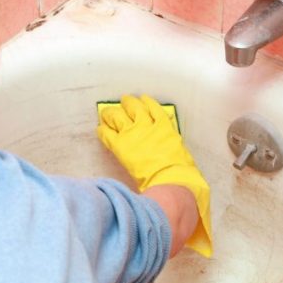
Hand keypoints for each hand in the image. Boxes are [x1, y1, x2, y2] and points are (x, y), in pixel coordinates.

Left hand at [97, 94, 211, 256]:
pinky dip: (103, 130)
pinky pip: (108, 134)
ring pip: (117, 115)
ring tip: (107, 113)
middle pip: (133, 106)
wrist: (172, 182)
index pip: (153, 107)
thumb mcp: (180, 152)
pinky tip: (101, 128)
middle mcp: (148, 126)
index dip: (145, 102)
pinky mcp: (122, 146)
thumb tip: (168, 145)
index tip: (141, 100)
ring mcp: (134, 134)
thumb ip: (171, 143)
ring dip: (112, 113)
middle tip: (123, 103)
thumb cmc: (181, 172)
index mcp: (165, 127)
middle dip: (127, 104)